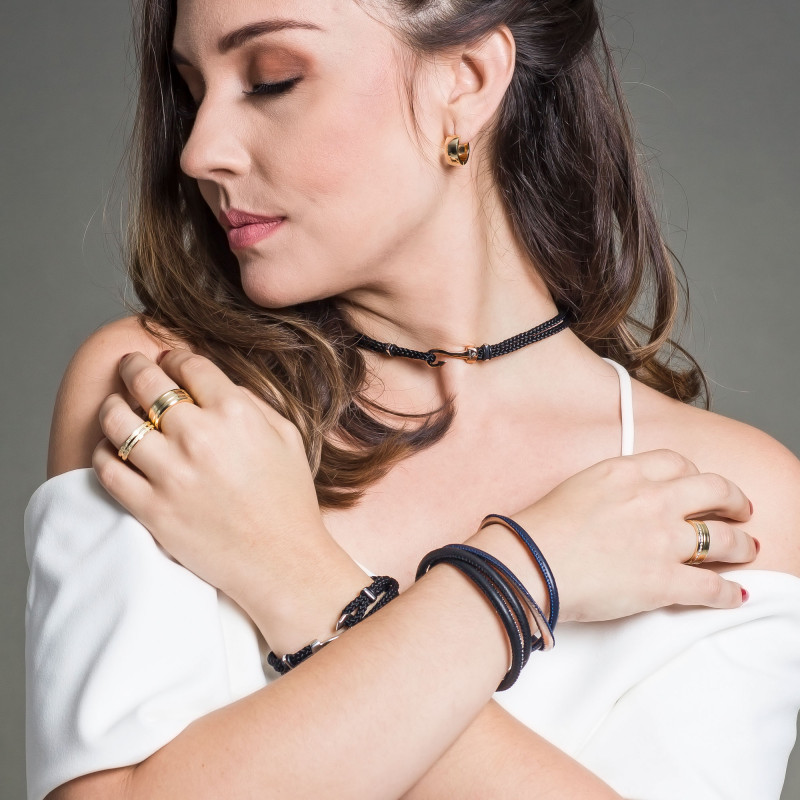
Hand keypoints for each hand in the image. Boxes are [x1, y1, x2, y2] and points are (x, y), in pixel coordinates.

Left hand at [92, 349, 331, 608]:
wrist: (282, 561)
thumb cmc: (288, 499)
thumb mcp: (287, 436)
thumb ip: (251, 402)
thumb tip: (214, 384)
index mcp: (236, 413)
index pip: (188, 364)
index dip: (174, 358)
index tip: (169, 362)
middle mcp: (199, 436)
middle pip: (146, 382)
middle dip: (133, 367)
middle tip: (130, 366)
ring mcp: (171, 474)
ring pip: (117, 421)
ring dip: (113, 407)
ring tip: (116, 407)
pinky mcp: (152, 509)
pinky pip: (107, 469)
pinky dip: (105, 452)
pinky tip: (114, 450)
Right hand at [470, 449, 756, 622]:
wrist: (527, 562)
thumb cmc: (539, 529)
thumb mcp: (576, 487)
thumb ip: (609, 488)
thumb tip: (620, 503)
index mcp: (625, 472)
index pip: (678, 463)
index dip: (696, 475)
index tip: (699, 487)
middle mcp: (652, 499)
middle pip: (715, 490)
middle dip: (734, 501)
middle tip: (740, 511)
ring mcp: (661, 539)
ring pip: (724, 539)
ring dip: (741, 545)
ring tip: (747, 549)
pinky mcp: (663, 581)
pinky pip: (712, 588)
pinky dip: (729, 593)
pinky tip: (735, 595)